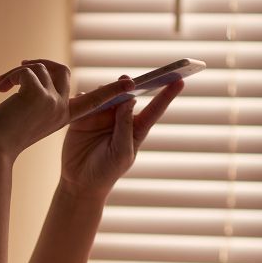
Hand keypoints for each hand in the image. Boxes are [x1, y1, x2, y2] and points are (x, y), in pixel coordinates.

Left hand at [0, 59, 135, 160]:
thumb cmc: (5, 135)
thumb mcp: (30, 117)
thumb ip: (42, 98)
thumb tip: (36, 69)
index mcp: (64, 115)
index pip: (93, 101)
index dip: (111, 91)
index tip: (131, 84)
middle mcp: (62, 108)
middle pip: (61, 70)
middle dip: (40, 64)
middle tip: (20, 69)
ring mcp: (52, 102)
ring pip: (42, 68)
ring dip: (18, 71)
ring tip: (1, 86)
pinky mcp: (38, 95)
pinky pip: (27, 71)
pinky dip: (11, 75)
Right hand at [59, 77, 183, 198]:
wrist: (80, 183)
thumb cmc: (106, 172)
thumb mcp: (121, 152)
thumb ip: (125, 126)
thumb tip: (130, 99)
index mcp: (136, 128)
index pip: (154, 109)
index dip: (167, 95)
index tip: (181, 80)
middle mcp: (120, 118)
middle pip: (129, 95)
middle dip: (130, 85)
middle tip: (126, 80)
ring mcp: (102, 116)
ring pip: (107, 94)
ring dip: (106, 90)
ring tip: (103, 93)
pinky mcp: (84, 118)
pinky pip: (85, 101)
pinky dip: (86, 96)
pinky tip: (85, 97)